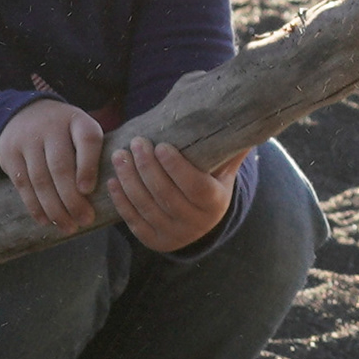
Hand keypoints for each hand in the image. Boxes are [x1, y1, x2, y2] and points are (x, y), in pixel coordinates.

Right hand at [0, 96, 103, 229]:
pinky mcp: (9, 154)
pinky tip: (47, 221)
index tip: (88, 191)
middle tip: (85, 220)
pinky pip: (23, 185)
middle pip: (60, 166)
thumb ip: (93, 155)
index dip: (88, 166)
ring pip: (40, 179)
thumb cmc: (65, 133)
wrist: (24, 114)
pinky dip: (35, 206)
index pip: (86, 139)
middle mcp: (50, 127)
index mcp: (77, 120)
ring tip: (69, 227)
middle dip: (73, 199)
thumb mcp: (82, 131)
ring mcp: (27, 140)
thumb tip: (108, 194)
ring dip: (55, 208)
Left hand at [106, 136, 240, 251]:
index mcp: (215, 202)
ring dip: (129, 180)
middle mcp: (196, 223)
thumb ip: (229, 146)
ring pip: (147, 207)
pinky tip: (113, 181)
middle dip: (147, 167)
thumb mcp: (223, 168)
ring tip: (119, 156)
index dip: (175, 166)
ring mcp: (174, 235)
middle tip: (135, 143)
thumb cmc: (211, 183)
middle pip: (166, 195)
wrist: (201, 222)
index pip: (194, 185)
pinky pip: (134, 221)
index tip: (160, 145)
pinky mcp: (154, 242)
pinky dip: (121, 201)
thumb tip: (245, 117)